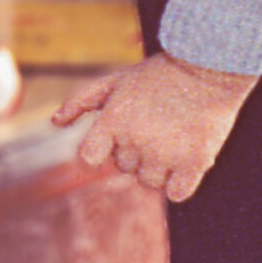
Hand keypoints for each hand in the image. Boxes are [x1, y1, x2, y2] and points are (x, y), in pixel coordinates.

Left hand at [51, 53, 256, 201]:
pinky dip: (179, 183)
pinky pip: (176, 194)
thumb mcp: (114, 81)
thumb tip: (54, 123)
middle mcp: (135, 141)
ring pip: (149, 183)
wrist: (207, 69)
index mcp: (112, 121)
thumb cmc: (156, 76)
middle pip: (124, 168)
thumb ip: (80, 102)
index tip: (115, 138)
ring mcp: (164, 155)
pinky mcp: (194, 164)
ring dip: (157, 168)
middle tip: (153, 124)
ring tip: (171, 139)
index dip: (101, 150)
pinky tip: (186, 159)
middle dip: (134, 150)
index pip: (90, 158)